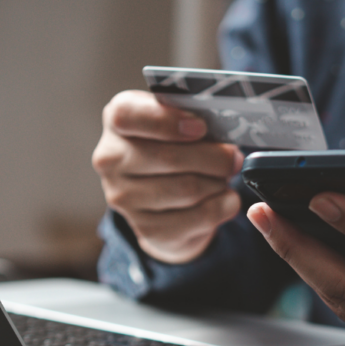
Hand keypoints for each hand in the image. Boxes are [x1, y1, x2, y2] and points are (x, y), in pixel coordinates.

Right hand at [92, 90, 242, 262]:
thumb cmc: (176, 149)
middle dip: (213, 158)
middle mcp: (111, 160)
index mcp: (117, 122)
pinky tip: (225, 199)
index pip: (127, 116)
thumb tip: (227, 130)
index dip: (167, 121)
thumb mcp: (179, 123)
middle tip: (233, 158)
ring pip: (187, 189)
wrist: (165, 201)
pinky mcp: (147, 229)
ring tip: (223, 178)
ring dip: (218, 183)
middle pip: (168, 157)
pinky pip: (199, 216)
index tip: (200, 127)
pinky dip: (223, 206)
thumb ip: (194, 117)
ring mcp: (124, 198)